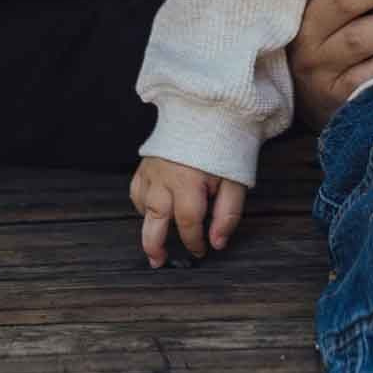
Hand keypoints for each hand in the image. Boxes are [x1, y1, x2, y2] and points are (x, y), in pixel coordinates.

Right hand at [130, 155, 247, 266]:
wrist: (211, 110)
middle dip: (156, 245)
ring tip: (155, 242)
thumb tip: (218, 243)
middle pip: (155, 220)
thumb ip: (227, 214)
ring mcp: (152, 170)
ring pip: (143, 206)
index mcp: (189, 183)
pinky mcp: (146, 163)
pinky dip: (142, 203)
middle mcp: (165, 178)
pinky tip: (151, 211)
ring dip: (148, 224)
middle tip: (159, 261)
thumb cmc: (225, 146)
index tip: (202, 251)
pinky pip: (137, 189)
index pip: (188, 223)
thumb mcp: (236, 180)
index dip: (195, 242)